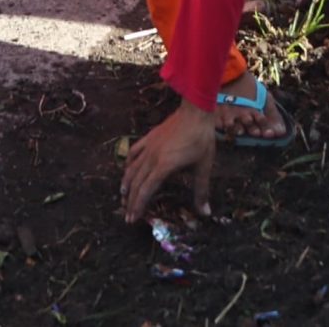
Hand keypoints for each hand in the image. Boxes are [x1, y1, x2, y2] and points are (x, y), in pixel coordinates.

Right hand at [121, 101, 215, 220]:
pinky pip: (134, 151)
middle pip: (136, 182)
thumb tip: (205, 213)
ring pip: (132, 168)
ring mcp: (149, 146)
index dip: (138, 205)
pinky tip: (128, 168)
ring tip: (123, 196)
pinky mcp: (150, 137)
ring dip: (126, 184)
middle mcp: (152, 157)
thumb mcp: (204, 167)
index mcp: (163, 166)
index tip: (133, 218)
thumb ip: (201, 191)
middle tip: (127, 216)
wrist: (195, 111)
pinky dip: (129, 162)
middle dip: (130, 201)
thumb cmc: (201, 139)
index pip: (146, 190)